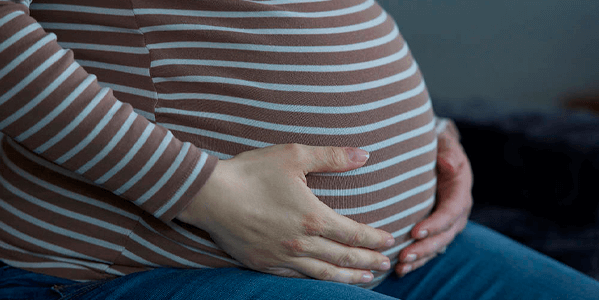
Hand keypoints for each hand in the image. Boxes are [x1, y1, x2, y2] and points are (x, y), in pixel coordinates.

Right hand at [177, 144, 395, 283]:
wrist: (209, 196)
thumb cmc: (251, 172)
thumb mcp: (294, 156)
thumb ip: (332, 157)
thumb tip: (365, 155)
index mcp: (313, 217)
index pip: (354, 233)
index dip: (374, 239)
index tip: (389, 241)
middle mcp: (301, 242)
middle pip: (344, 257)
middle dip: (368, 260)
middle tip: (386, 263)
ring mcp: (282, 257)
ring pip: (324, 273)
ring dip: (348, 276)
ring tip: (365, 278)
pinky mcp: (263, 264)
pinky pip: (297, 278)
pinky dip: (317, 281)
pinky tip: (324, 280)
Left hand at [395, 120, 472, 276]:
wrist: (438, 154)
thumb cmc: (440, 148)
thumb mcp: (447, 145)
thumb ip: (449, 153)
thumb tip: (448, 163)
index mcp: (460, 193)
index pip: (450, 212)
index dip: (435, 224)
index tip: (416, 231)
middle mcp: (456, 213)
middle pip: (444, 236)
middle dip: (425, 248)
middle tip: (404, 256)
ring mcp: (447, 224)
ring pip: (436, 246)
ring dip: (419, 258)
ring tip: (400, 267)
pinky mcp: (435, 230)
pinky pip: (428, 248)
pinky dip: (416, 260)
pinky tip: (400, 270)